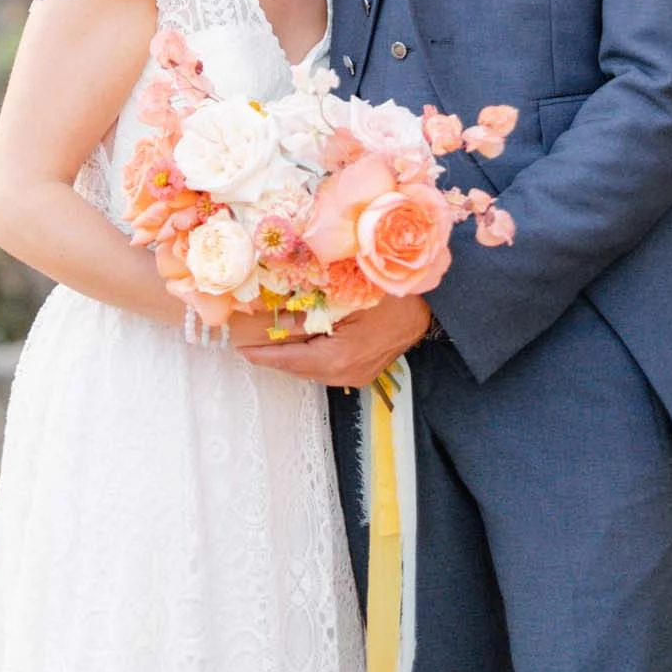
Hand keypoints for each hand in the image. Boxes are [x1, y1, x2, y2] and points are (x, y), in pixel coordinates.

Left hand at [238, 294, 432, 388]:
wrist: (430, 307)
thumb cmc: (390, 295)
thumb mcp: (345, 296)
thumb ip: (309, 310)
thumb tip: (278, 318)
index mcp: (339, 358)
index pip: (290, 360)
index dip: (263, 354)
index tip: (240, 349)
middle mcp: (346, 374)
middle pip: (299, 368)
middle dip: (273, 357)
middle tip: (247, 344)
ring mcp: (356, 376)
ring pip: (312, 369)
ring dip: (290, 357)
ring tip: (266, 342)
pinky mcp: (363, 371)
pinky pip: (327, 367)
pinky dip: (309, 356)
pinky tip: (298, 342)